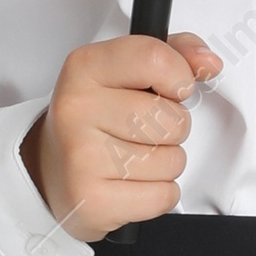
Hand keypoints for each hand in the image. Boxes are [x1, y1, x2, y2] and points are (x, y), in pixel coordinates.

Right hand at [20, 31, 221, 240]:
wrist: (47, 170)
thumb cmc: (92, 120)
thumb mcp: (123, 73)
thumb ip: (173, 54)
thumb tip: (207, 63)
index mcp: (85, 68)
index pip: (155, 58)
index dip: (179, 78)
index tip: (171, 89)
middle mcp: (78, 109)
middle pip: (173, 119)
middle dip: (172, 129)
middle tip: (140, 131)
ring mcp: (82, 157)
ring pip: (173, 161)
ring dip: (164, 164)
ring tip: (131, 158)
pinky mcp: (93, 200)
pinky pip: (163, 195)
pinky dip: (157, 194)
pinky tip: (130, 183)